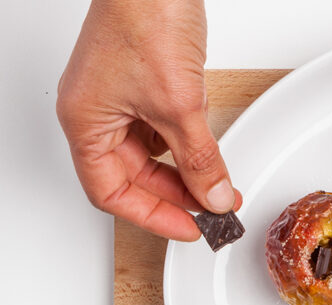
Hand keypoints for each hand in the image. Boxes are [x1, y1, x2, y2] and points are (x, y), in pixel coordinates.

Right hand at [56, 0, 240, 240]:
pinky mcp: (143, 85)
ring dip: (186, 171)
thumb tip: (213, 197)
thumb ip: (200, 159)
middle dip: (178, 195)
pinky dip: (186, 143)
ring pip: (152, 155)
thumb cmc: (145, 18)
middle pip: (135, 177)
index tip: (190, 230)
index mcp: (86, 123)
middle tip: (214, 210)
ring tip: (219, 184)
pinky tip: (208, 149)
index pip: (113, 193)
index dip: (154, 217)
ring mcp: (119, 99)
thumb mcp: (180, 106)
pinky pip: (163, 129)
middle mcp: (97, 114)